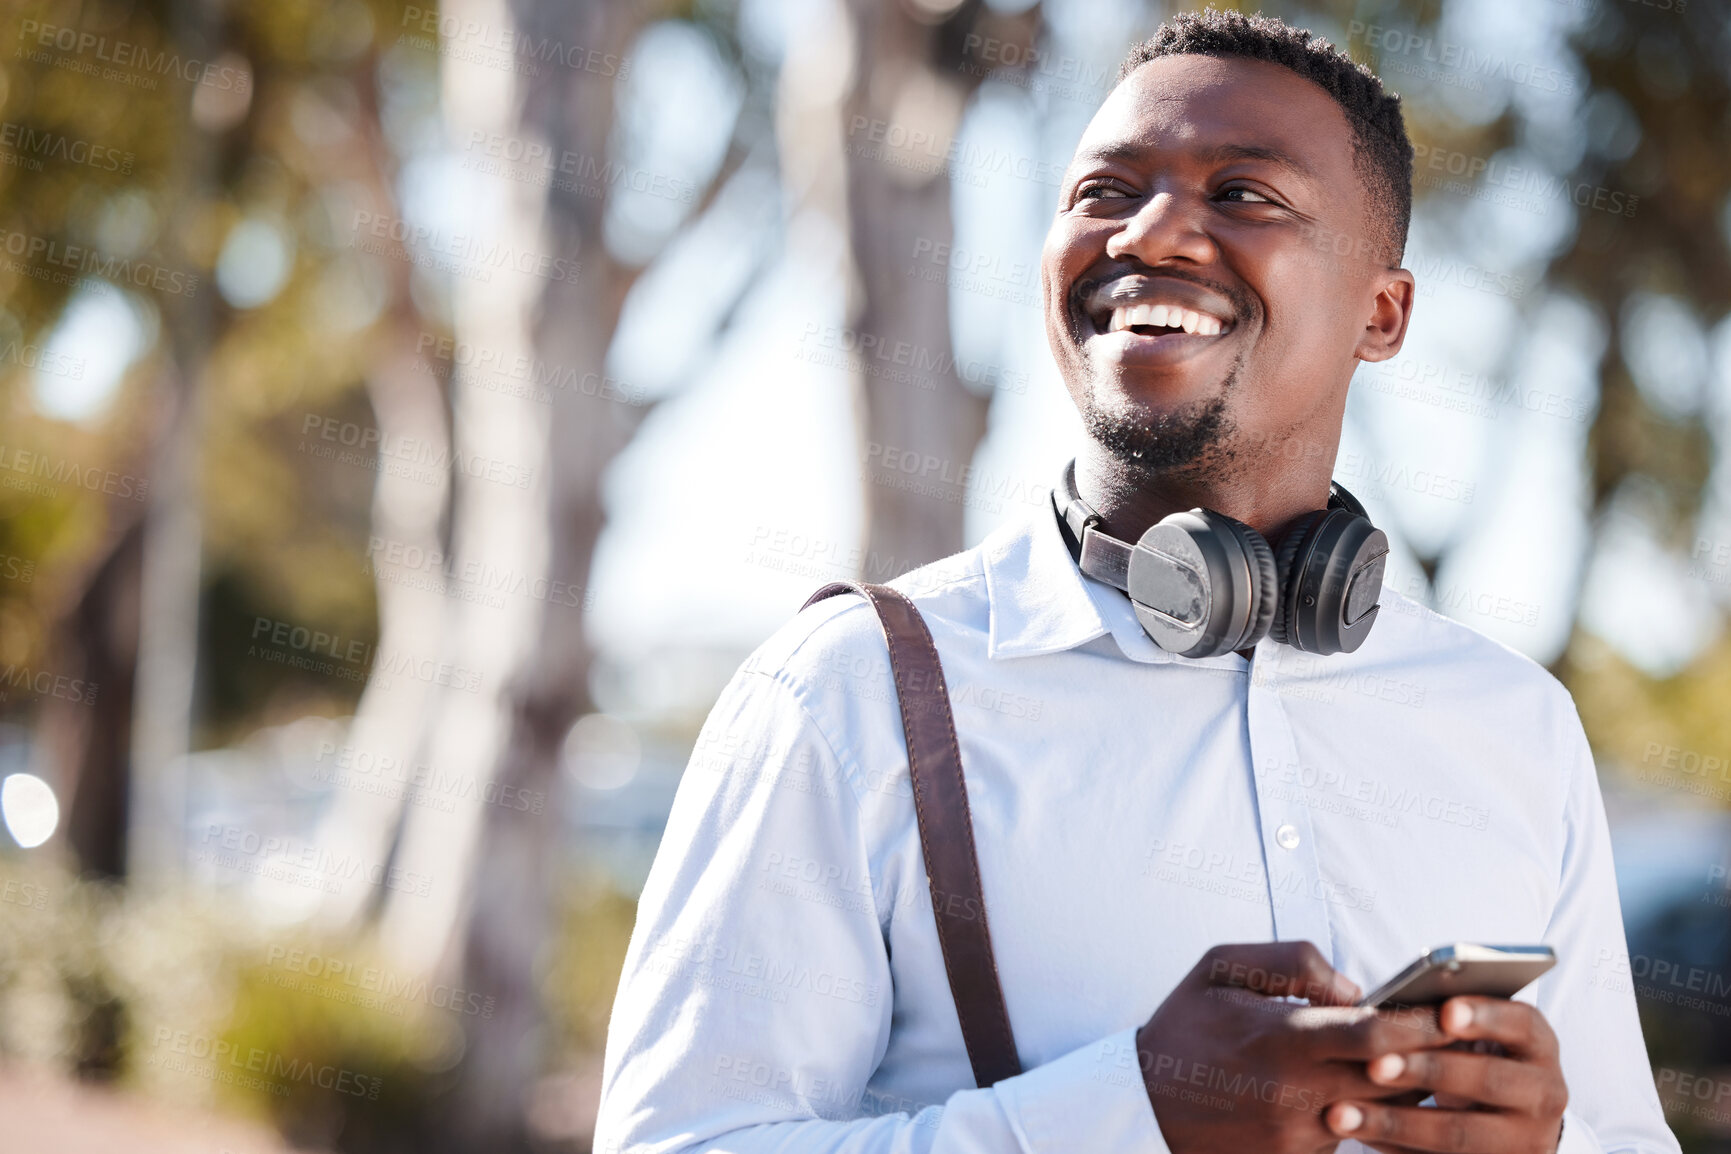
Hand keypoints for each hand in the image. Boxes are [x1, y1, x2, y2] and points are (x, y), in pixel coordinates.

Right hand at [1138, 942, 1450, 1153]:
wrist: (1143, 1105)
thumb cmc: (1185, 1026)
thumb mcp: (1220, 967)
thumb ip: (1292, 961)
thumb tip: (1354, 988)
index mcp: (1282, 1038)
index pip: (1378, 1034)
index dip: (1424, 1022)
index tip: (1454, 1007)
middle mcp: (1298, 1092)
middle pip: (1396, 1079)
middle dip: (1433, 1055)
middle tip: (1464, 1034)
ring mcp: (1300, 1133)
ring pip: (1383, 1111)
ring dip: (1407, 1086)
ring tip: (1428, 1059)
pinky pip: (1354, 1133)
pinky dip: (1373, 1111)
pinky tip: (1376, 1089)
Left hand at [1323, 996, 1568, 1152]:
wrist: (1510, 1115)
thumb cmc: (1473, 1051)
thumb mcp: (1476, 1029)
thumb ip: (1445, 1012)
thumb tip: (1387, 1007)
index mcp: (1538, 1044)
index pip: (1521, 1024)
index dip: (1485, 1016)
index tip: (1445, 1012)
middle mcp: (1543, 1093)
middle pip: (1488, 1080)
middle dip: (1428, 1071)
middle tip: (1374, 1066)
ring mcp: (1525, 1141)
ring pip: (1460, 1134)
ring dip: (1397, 1123)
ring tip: (1341, 1114)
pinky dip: (1396, 1148)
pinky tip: (1359, 1135)